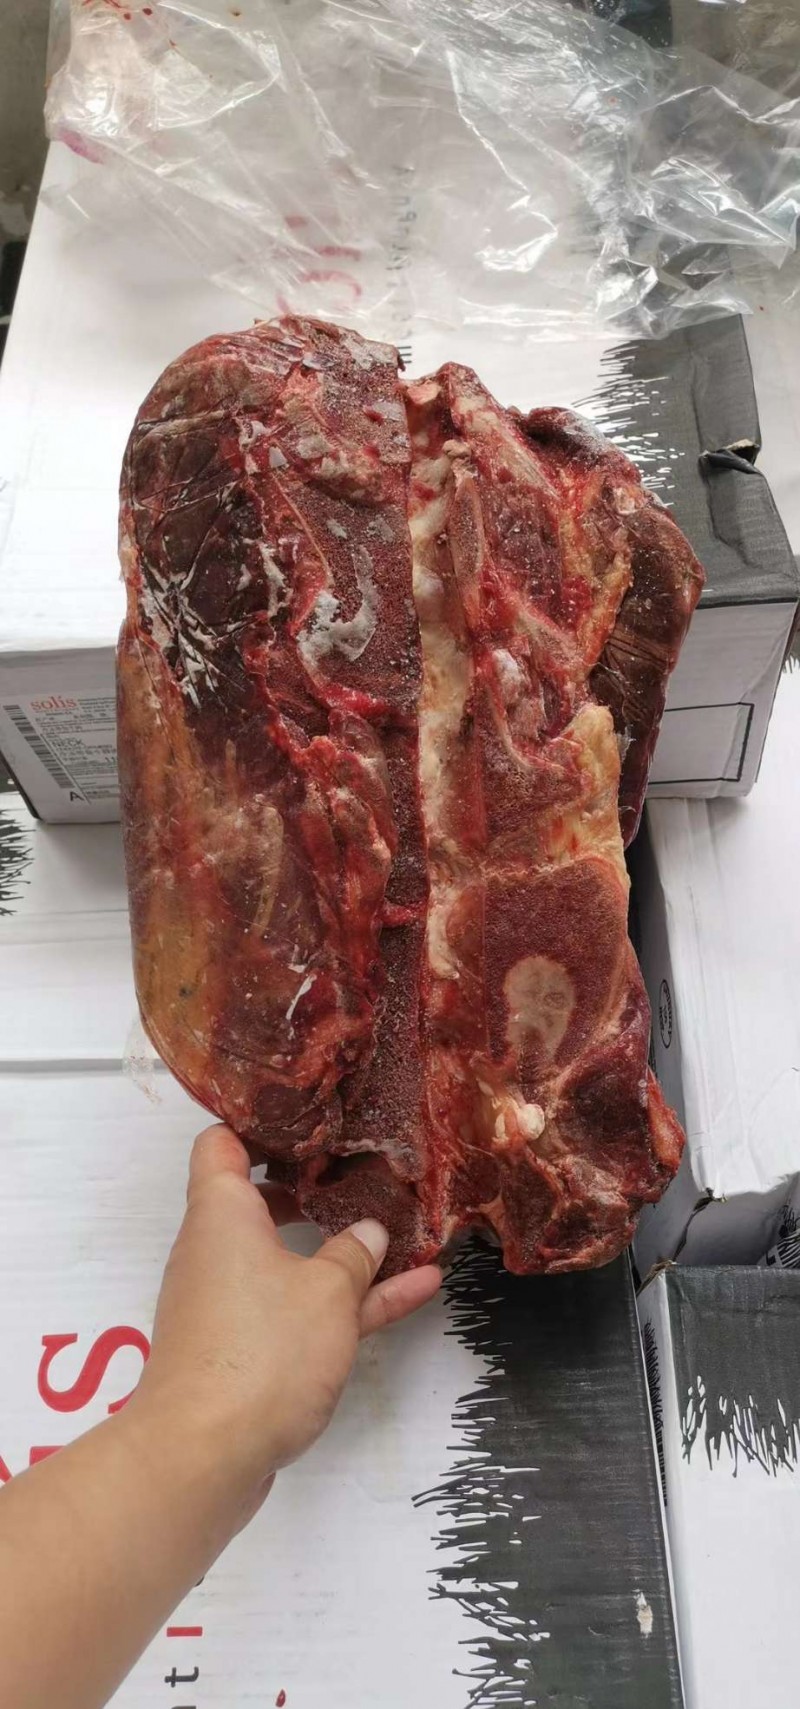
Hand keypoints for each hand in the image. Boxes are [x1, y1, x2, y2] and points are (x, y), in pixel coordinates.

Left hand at [132, 1125, 441, 1525]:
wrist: (204, 1456)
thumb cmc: (261, 1350)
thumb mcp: (328, 1291)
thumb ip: (355, 1255)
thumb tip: (367, 1232)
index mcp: (221, 1214)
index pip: (221, 1144)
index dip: (258, 1123)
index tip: (308, 1116)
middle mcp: (217, 1251)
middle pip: (257, 1200)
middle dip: (310, 1184)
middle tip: (359, 1166)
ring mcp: (231, 1302)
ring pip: (291, 1259)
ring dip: (343, 1249)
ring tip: (402, 1228)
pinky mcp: (247, 1350)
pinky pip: (300, 1308)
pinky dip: (346, 1301)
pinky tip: (416, 1290)